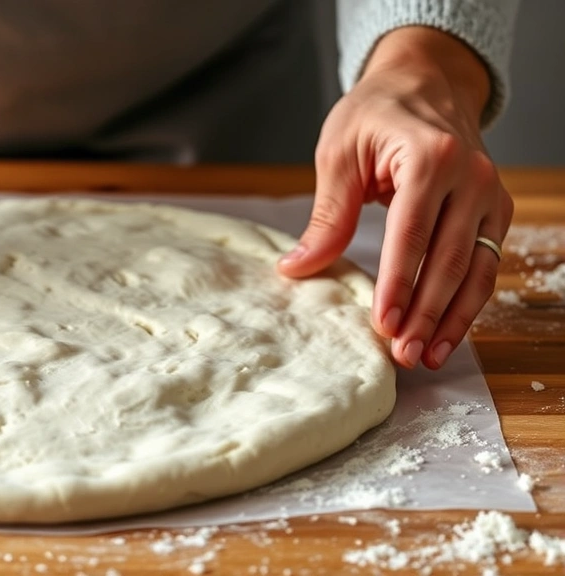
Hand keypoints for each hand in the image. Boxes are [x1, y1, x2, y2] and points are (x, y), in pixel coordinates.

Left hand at [278, 27, 512, 369]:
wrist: (423, 80)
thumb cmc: (375, 112)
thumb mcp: (338, 154)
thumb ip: (326, 215)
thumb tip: (297, 267)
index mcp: (430, 157)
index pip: (412, 234)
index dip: (398, 285)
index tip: (383, 325)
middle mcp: (471, 177)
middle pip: (450, 259)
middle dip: (427, 313)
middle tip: (403, 354)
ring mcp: (490, 194)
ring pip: (476, 269)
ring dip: (454, 319)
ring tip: (427, 356)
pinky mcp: (494, 210)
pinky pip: (485, 263)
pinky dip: (467, 302)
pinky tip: (447, 332)